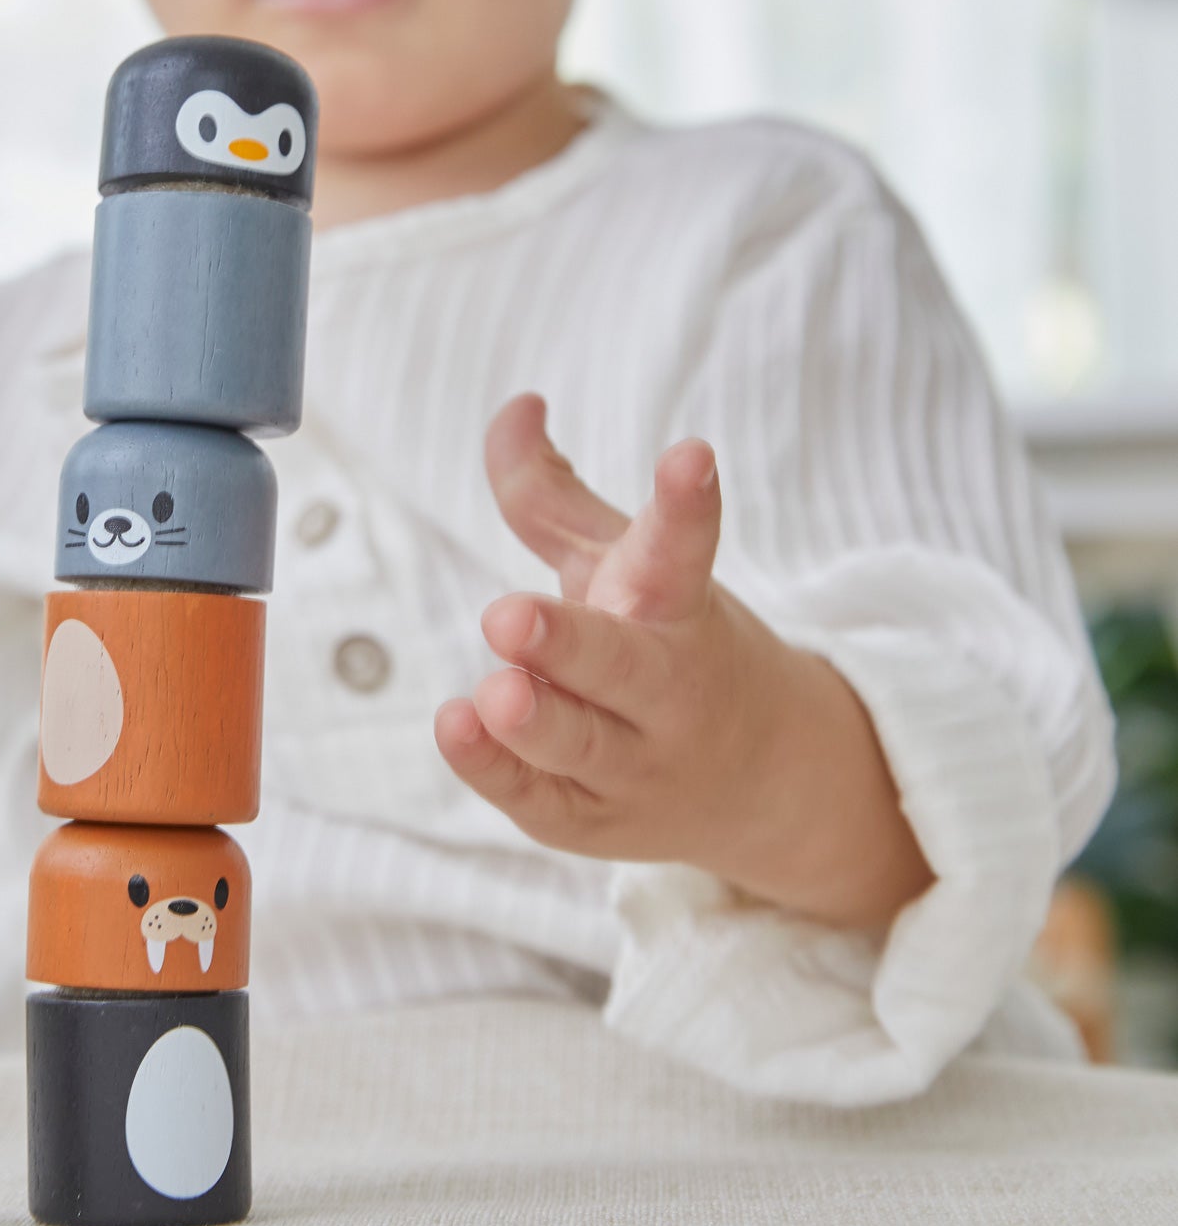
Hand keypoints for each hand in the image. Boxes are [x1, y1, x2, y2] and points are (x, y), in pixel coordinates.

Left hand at [434, 394, 932, 927]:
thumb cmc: (668, 643)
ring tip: (493, 692)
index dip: (684, 504)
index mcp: (680, 608)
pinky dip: (497, 770)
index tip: (691, 455)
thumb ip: (549, 491)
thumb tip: (515, 404)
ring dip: (534, 721)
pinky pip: (541, 801)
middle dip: (568, 644)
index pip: (683, 550)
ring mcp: (636, 764)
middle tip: (508, 615)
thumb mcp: (622, 562)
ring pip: (581, 745)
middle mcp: (668, 688)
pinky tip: (458, 728)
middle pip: (622, 666)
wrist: (767, 783)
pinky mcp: (593, 821)